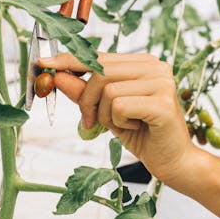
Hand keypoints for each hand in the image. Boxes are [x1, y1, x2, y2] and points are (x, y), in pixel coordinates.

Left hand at [42, 52, 195, 181]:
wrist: (174, 162)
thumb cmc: (143, 134)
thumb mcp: (107, 112)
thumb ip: (84, 92)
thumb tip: (57, 76)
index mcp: (144, 63)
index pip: (100, 56)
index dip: (71, 60)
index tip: (44, 63)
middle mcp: (156, 66)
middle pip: (100, 71)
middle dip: (85, 98)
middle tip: (88, 121)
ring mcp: (162, 82)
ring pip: (107, 89)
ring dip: (104, 114)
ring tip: (122, 126)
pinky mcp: (162, 102)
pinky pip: (119, 106)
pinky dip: (118, 123)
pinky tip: (136, 128)